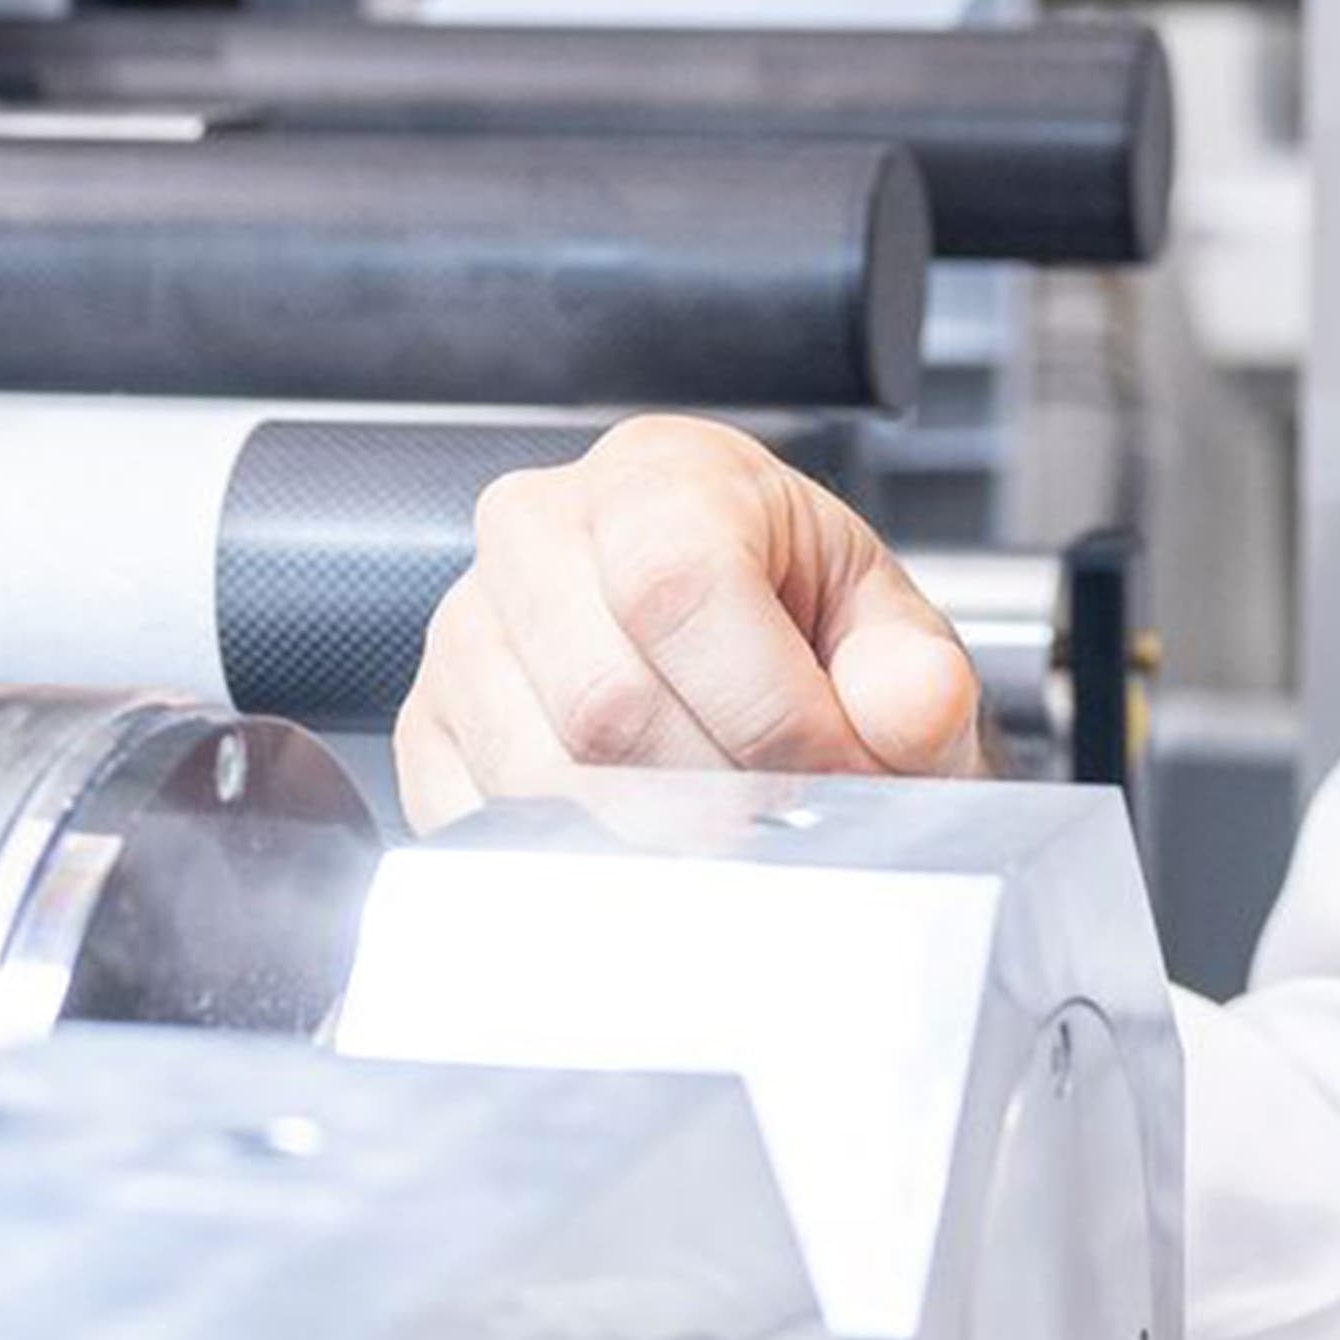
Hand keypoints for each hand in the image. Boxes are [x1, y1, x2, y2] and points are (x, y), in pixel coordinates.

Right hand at [396, 413, 983, 830]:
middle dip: (721, 794)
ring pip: (536, 781)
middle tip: (792, 821)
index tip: (839, 773)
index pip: (680, 589)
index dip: (770, 709)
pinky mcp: (425, 729)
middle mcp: (539, 532)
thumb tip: (902, 713)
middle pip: (604, 703)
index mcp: (661, 474)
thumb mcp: (886, 629)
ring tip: (734, 832)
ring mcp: (466, 632)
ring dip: (654, 841)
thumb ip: (914, 673)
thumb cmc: (802, 623)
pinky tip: (648, 844)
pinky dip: (573, 864)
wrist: (746, 657)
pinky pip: (474, 826)